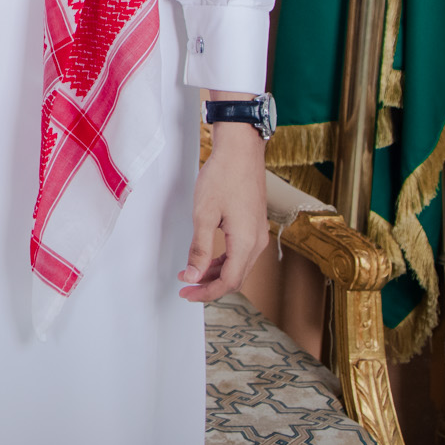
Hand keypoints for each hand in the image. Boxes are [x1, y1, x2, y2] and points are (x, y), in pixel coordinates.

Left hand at [180, 111, 267, 301]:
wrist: (241, 150)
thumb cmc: (223, 176)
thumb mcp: (204, 214)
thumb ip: (199, 248)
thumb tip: (193, 276)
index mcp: (246, 243)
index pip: (228, 282)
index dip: (206, 292)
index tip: (186, 293)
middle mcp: (257, 242)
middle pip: (235, 278)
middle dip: (210, 286)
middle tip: (186, 289)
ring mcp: (258, 234)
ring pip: (238, 266)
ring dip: (216, 274)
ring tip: (193, 275)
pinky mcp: (254, 226)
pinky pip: (240, 253)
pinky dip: (223, 260)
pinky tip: (207, 259)